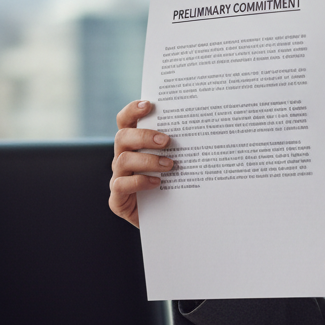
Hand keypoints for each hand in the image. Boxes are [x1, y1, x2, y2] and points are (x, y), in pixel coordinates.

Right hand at [109, 101, 174, 227]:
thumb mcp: (181, 163)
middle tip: (166, 140)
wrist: (172, 219)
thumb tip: (206, 128)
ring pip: (122, 160)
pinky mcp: (118, 199)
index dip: (132, 111)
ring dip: (147, 160)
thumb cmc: (178, 185)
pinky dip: (139, 182)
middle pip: (122, 137)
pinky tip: (158, 183)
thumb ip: (182, 146)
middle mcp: (123, 158)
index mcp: (135, 145)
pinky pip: (120, 185)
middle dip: (144, 136)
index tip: (149, 105)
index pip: (126, 121)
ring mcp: (119, 178)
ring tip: (169, 164)